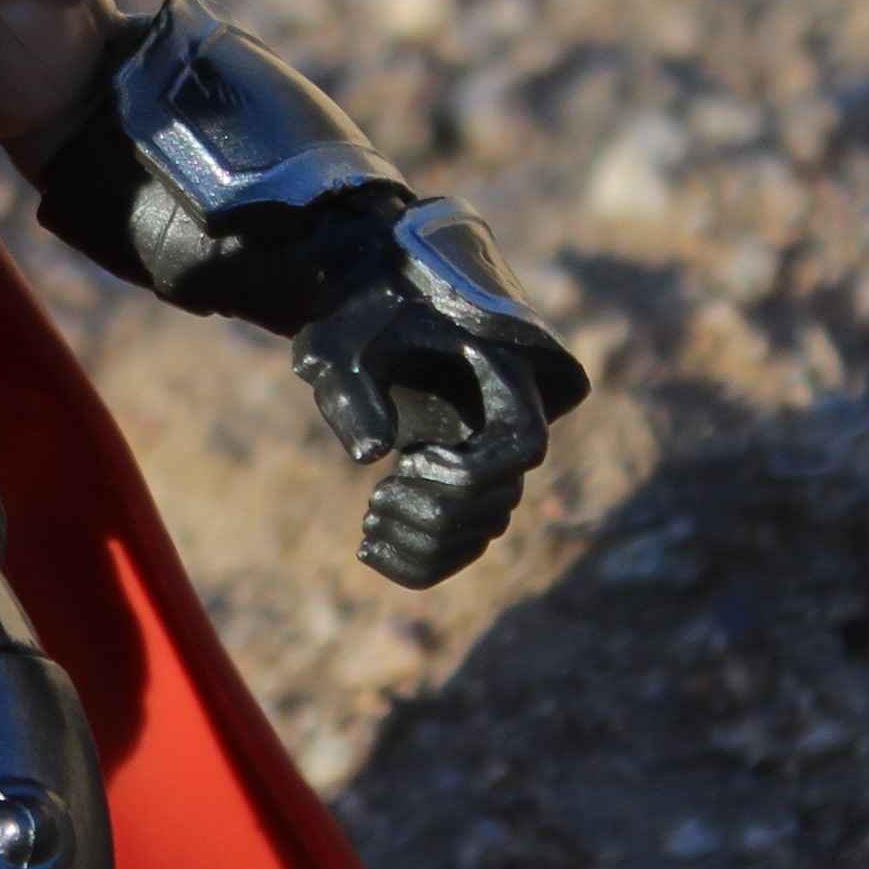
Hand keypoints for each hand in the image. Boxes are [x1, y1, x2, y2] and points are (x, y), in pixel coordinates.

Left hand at [294, 284, 553, 590]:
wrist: (374, 305)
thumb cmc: (362, 317)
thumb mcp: (346, 343)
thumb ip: (355, 392)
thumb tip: (373, 456)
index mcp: (503, 379)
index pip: (522, 449)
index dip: (467, 472)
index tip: (409, 458)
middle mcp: (508, 427)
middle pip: (496, 504)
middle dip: (430, 515)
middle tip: (377, 496)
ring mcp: (487, 460)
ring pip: (479, 534)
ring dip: (421, 543)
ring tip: (370, 516)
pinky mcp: (458, 485)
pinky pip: (458, 547)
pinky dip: (418, 562)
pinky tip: (368, 549)